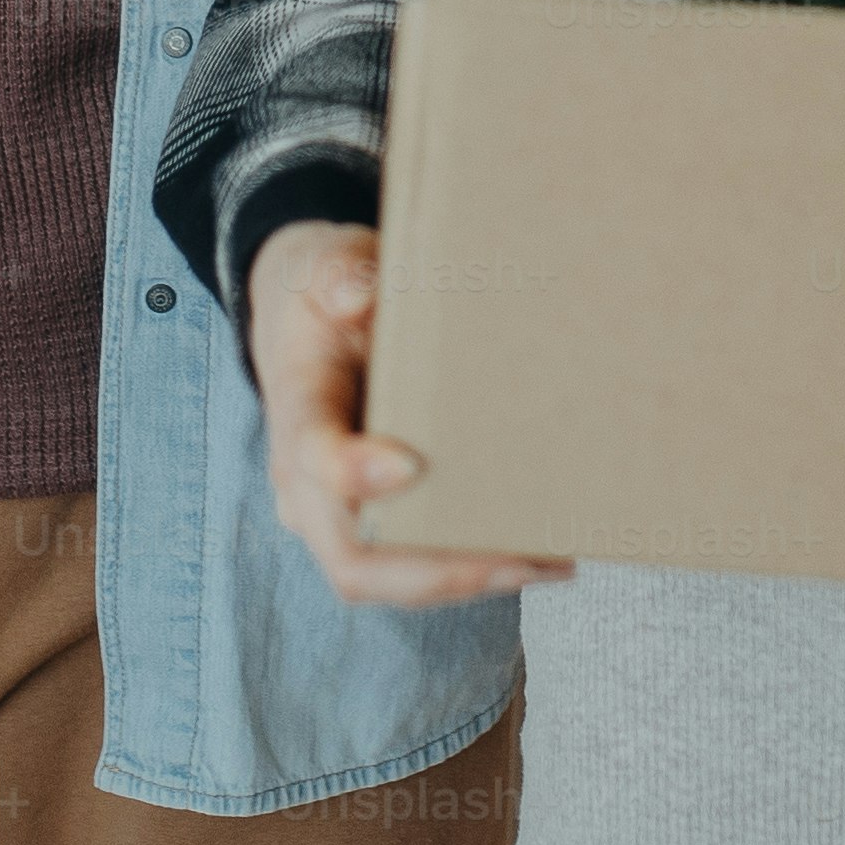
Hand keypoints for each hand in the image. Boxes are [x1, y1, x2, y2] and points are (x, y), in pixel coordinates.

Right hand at [244, 220, 567, 607]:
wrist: (307, 319)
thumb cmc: (322, 293)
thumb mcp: (326, 263)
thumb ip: (341, 273)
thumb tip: (361, 300)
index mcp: (295, 412)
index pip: (313, 459)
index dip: (353, 475)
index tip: (412, 465)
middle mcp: (306, 484)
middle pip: (355, 561)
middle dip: (438, 572)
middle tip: (520, 557)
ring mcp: (337, 513)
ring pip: (391, 580)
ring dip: (468, 581)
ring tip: (549, 559)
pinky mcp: (373, 522)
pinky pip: (413, 567)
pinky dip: (472, 569)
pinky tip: (539, 554)